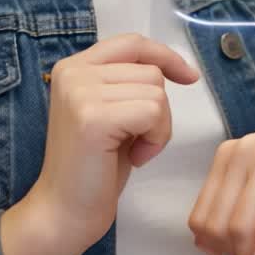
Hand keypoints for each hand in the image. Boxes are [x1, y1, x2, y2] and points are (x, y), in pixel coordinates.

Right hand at [31, 32, 198, 250]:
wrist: (65, 211)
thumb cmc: (94, 167)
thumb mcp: (112, 112)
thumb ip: (127, 84)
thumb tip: (175, 68)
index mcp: (74, 67)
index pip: (132, 43)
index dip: (166, 56)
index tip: (189, 77)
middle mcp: (73, 73)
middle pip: (150, 71)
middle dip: (158, 109)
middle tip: (137, 141)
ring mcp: (80, 93)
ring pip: (156, 92)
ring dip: (158, 127)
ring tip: (133, 149)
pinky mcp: (93, 117)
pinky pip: (153, 112)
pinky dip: (156, 138)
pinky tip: (136, 158)